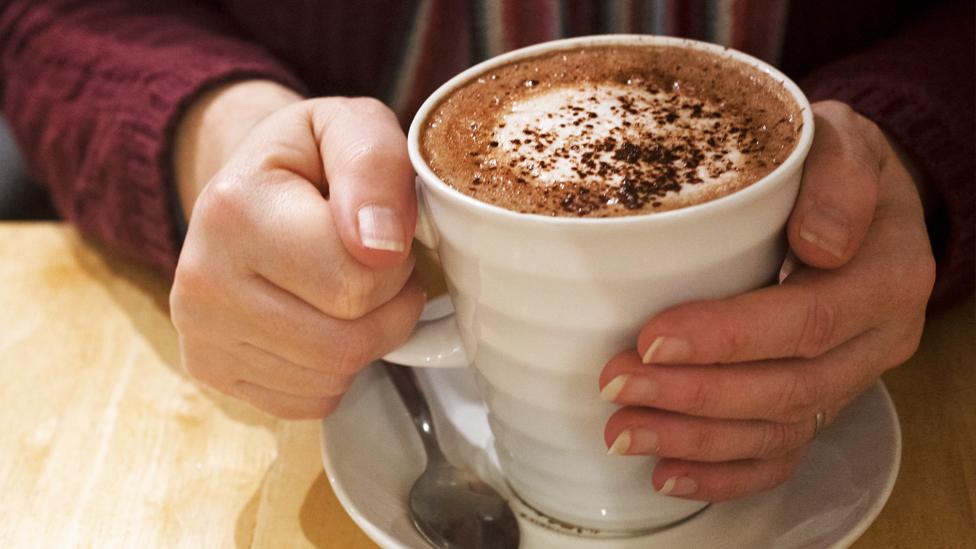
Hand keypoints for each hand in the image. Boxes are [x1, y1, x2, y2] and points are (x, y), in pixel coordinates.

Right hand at [170, 81, 424, 417]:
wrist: (249, 187)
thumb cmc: (309, 159)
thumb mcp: (351, 127)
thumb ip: (375, 166)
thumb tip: (382, 244)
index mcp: (235, 210)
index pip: (358, 281)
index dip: (396, 261)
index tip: (380, 231)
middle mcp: (201, 280)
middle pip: (347, 340)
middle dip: (387, 305)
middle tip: (374, 265)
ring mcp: (200, 333)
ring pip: (333, 376)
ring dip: (366, 338)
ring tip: (347, 287)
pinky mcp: (210, 370)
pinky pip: (310, 401)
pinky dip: (336, 370)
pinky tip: (321, 321)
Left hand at [599, 100, 935, 500]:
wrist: (859, 196)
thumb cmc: (831, 161)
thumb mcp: (842, 139)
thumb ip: (837, 175)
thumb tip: (820, 242)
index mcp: (887, 277)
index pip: (809, 321)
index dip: (730, 338)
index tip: (653, 339)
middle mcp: (878, 339)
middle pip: (790, 388)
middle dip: (696, 395)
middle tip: (617, 384)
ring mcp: (851, 377)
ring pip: (780, 430)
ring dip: (695, 439)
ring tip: (622, 433)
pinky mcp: (822, 400)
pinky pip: (782, 454)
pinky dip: (725, 474)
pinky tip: (666, 474)